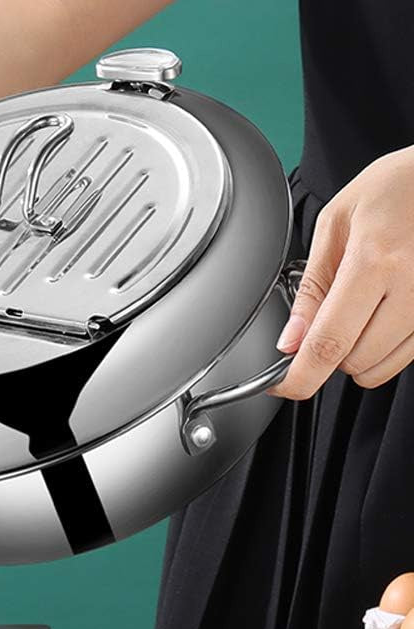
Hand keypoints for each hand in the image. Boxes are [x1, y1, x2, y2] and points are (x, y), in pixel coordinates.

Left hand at [271, 146, 413, 398]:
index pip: (329, 343)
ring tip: (363, 307)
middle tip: (330, 316)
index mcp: (375, 260)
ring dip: (359, 352)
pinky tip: (384, 312)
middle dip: (330, 352)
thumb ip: (312, 287)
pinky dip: (386, 348)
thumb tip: (291, 339)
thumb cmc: (398, 187)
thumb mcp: (338, 223)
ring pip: (381, 367)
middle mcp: (412, 286)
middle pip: (355, 362)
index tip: (282, 386)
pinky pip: (407, 356)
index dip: (299, 377)